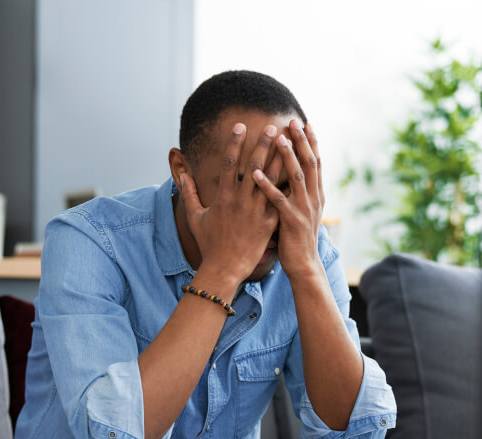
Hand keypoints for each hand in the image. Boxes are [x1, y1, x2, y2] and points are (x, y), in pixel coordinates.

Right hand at [178, 122, 279, 286]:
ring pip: (272, 181)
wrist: (224, 269)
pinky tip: (300, 174)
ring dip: (281, 160)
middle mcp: (241, 201)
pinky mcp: (269, 223)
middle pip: (254, 167)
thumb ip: (190, 194)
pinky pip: (281, 202)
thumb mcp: (195, 217)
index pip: (229, 164)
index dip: (235, 144)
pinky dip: (290, 187)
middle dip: (264, 145)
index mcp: (223, 197)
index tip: (241, 126)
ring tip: (290, 145)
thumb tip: (182, 175)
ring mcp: (256, 212)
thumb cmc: (209, 244)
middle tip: (273, 128)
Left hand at [253, 120, 324, 279]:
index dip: (311, 142)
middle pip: (309, 164)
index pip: (316, 162)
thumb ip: (299, 192)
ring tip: (278, 139)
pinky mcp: (290, 221)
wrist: (304, 265)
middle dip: (301, 142)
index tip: (305, 123)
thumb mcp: (303, 211)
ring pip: (297, 177)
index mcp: (316, 194)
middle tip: (293, 121)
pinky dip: (266, 186)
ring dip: (287, 157)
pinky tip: (255, 173)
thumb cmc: (298, 238)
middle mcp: (313, 198)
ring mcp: (303, 209)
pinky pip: (277, 200)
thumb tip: (294, 175)